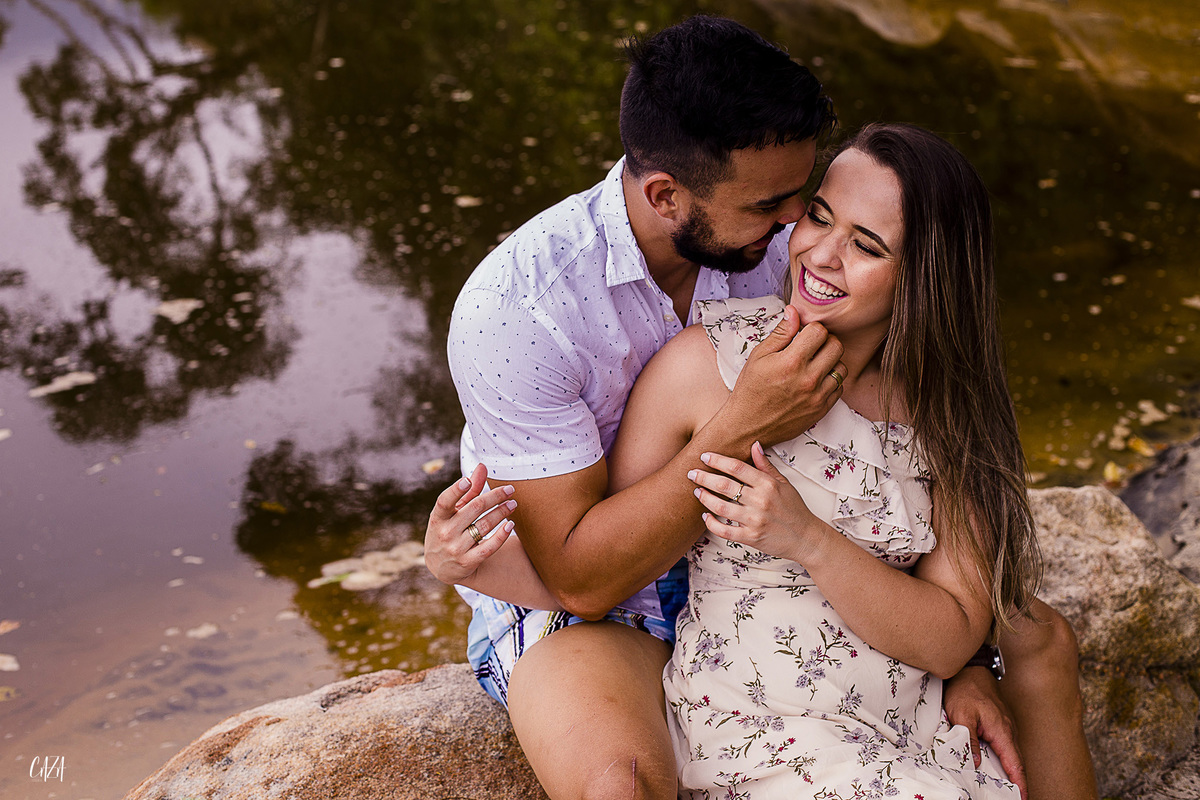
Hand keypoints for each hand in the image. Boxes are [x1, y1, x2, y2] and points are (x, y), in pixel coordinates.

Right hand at [424, 463, 517, 584]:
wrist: (441, 567)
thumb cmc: (449, 530)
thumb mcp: (453, 512)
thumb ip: (468, 491)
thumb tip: (482, 466)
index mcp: (438, 517)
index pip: (444, 501)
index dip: (455, 491)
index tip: (468, 481)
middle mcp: (445, 533)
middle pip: (474, 509)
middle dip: (495, 497)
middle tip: (510, 490)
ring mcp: (455, 549)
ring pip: (484, 526)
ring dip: (502, 512)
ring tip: (513, 504)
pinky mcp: (467, 562)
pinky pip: (489, 547)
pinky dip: (501, 535)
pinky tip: (511, 525)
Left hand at [688, 442, 830, 563]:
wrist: (806, 537)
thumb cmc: (794, 508)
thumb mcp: (784, 483)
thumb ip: (766, 466)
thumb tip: (754, 444)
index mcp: (768, 484)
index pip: (737, 467)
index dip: (717, 460)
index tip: (704, 456)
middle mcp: (760, 501)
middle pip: (724, 485)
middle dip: (704, 477)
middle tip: (691, 473)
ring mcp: (755, 520)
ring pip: (720, 507)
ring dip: (705, 498)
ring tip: (697, 492)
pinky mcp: (750, 537)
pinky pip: (724, 531)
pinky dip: (711, 523)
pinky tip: (705, 516)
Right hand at [720, 305, 844, 447]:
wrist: (748, 426)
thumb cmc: (750, 390)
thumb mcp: (759, 356)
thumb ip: (780, 333)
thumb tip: (793, 312)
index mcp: (791, 362)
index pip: (820, 331)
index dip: (811, 329)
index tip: (804, 335)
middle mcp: (808, 378)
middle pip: (836, 346)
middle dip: (825, 342)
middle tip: (811, 347)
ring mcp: (817, 395)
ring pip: (842, 366)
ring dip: (830, 362)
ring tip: (813, 365)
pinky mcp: (822, 409)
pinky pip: (839, 387)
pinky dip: (830, 381)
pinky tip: (815, 381)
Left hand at [943, 666, 1027, 799]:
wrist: (969, 670)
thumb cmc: (965, 689)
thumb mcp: (961, 715)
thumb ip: (969, 739)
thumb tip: (975, 762)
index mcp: (1001, 730)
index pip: (1014, 762)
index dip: (1020, 782)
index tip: (1023, 797)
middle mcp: (1007, 730)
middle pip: (1015, 761)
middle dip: (1017, 781)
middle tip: (1015, 796)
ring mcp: (1005, 726)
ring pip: (1009, 753)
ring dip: (1010, 770)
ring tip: (1007, 788)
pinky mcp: (999, 723)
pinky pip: (1004, 745)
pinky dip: (1004, 758)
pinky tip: (996, 766)